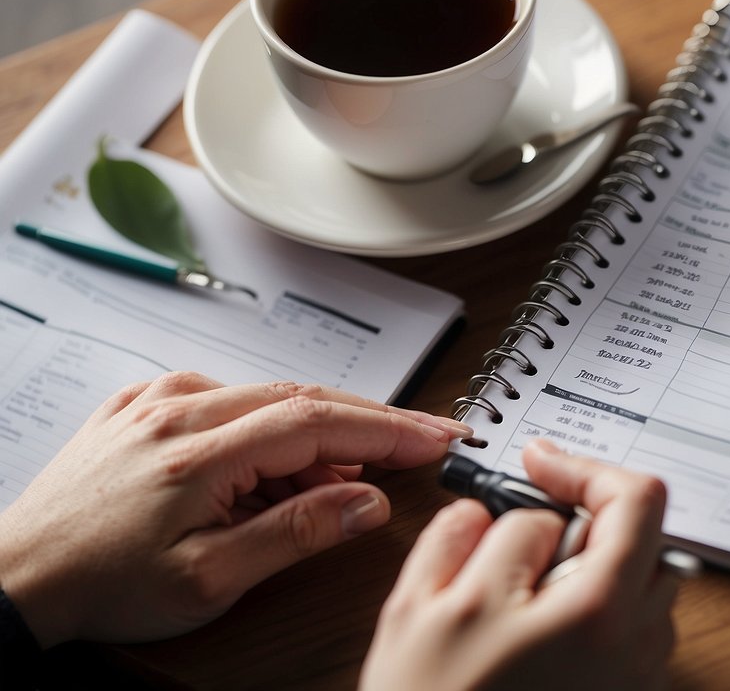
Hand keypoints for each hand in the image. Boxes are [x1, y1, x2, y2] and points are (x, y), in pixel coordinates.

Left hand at [0, 371, 470, 646]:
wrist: (16, 576)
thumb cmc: (102, 585)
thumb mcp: (209, 580)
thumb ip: (295, 534)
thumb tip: (365, 502)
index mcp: (197, 452)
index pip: (319, 421)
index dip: (388, 427)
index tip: (437, 437)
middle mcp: (179, 408)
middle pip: (304, 396)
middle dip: (373, 419)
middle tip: (423, 441)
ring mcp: (159, 398)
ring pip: (270, 395)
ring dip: (318, 430)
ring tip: (339, 480)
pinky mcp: (146, 401)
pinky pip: (230, 396)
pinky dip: (271, 422)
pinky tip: (277, 461)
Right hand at [360, 440, 680, 690]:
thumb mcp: (417, 612)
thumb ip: (459, 535)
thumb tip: (487, 508)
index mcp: (594, 612)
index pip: (629, 497)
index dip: (582, 467)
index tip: (543, 464)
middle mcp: (632, 644)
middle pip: (649, 535)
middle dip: (589, 518)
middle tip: (528, 535)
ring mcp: (635, 675)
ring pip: (642, 582)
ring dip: (591, 567)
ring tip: (522, 601)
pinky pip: (630, 630)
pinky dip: (592, 611)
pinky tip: (533, 640)